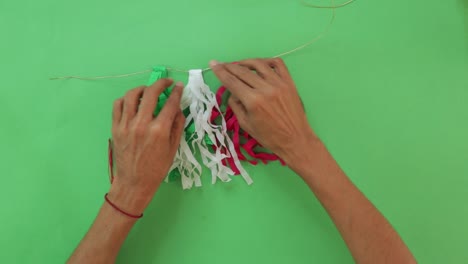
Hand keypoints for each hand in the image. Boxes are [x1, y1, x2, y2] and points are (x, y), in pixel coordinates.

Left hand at [108, 79, 184, 214]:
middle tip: (166, 83)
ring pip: (132, 95)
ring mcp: (126, 125)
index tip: (179, 86)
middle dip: (161, 83)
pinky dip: (126, 99)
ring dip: (142, 88)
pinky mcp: (115, 128)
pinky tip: (133, 101)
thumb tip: (178, 108)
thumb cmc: (156, 168)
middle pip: (151, 93)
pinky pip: (118, 105)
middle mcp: (142, 124)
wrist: (134, 183)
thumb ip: (177, 126)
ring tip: (148, 90)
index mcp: (159, 130)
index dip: (177, 92)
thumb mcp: (173, 149)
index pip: (170, 103)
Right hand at [210, 58, 318, 166]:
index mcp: (253, 101)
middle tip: (221, 64)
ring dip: (245, 62)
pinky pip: (278, 64)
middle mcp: (265, 89)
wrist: (295, 140)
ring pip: (259, 64)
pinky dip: (267, 61)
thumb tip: (232, 92)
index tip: (213, 64)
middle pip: (243, 71)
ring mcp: (279, 84)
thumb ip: (236, 105)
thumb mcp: (246, 125)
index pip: (232, 81)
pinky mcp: (289, 83)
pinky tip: (260, 64)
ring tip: (238, 64)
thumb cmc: (269, 137)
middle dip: (229, 66)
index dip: (220, 72)